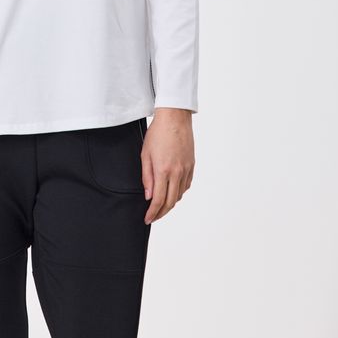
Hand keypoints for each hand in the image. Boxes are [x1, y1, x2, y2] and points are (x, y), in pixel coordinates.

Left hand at [141, 108, 194, 223]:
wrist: (174, 118)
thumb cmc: (157, 133)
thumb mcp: (145, 154)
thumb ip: (146, 177)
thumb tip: (148, 196)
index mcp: (163, 170)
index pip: (159, 200)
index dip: (153, 213)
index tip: (147, 219)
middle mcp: (177, 172)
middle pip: (171, 202)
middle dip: (161, 213)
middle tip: (153, 216)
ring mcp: (186, 169)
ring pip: (180, 195)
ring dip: (170, 203)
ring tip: (161, 205)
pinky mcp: (192, 165)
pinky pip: (186, 185)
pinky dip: (179, 192)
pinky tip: (172, 191)